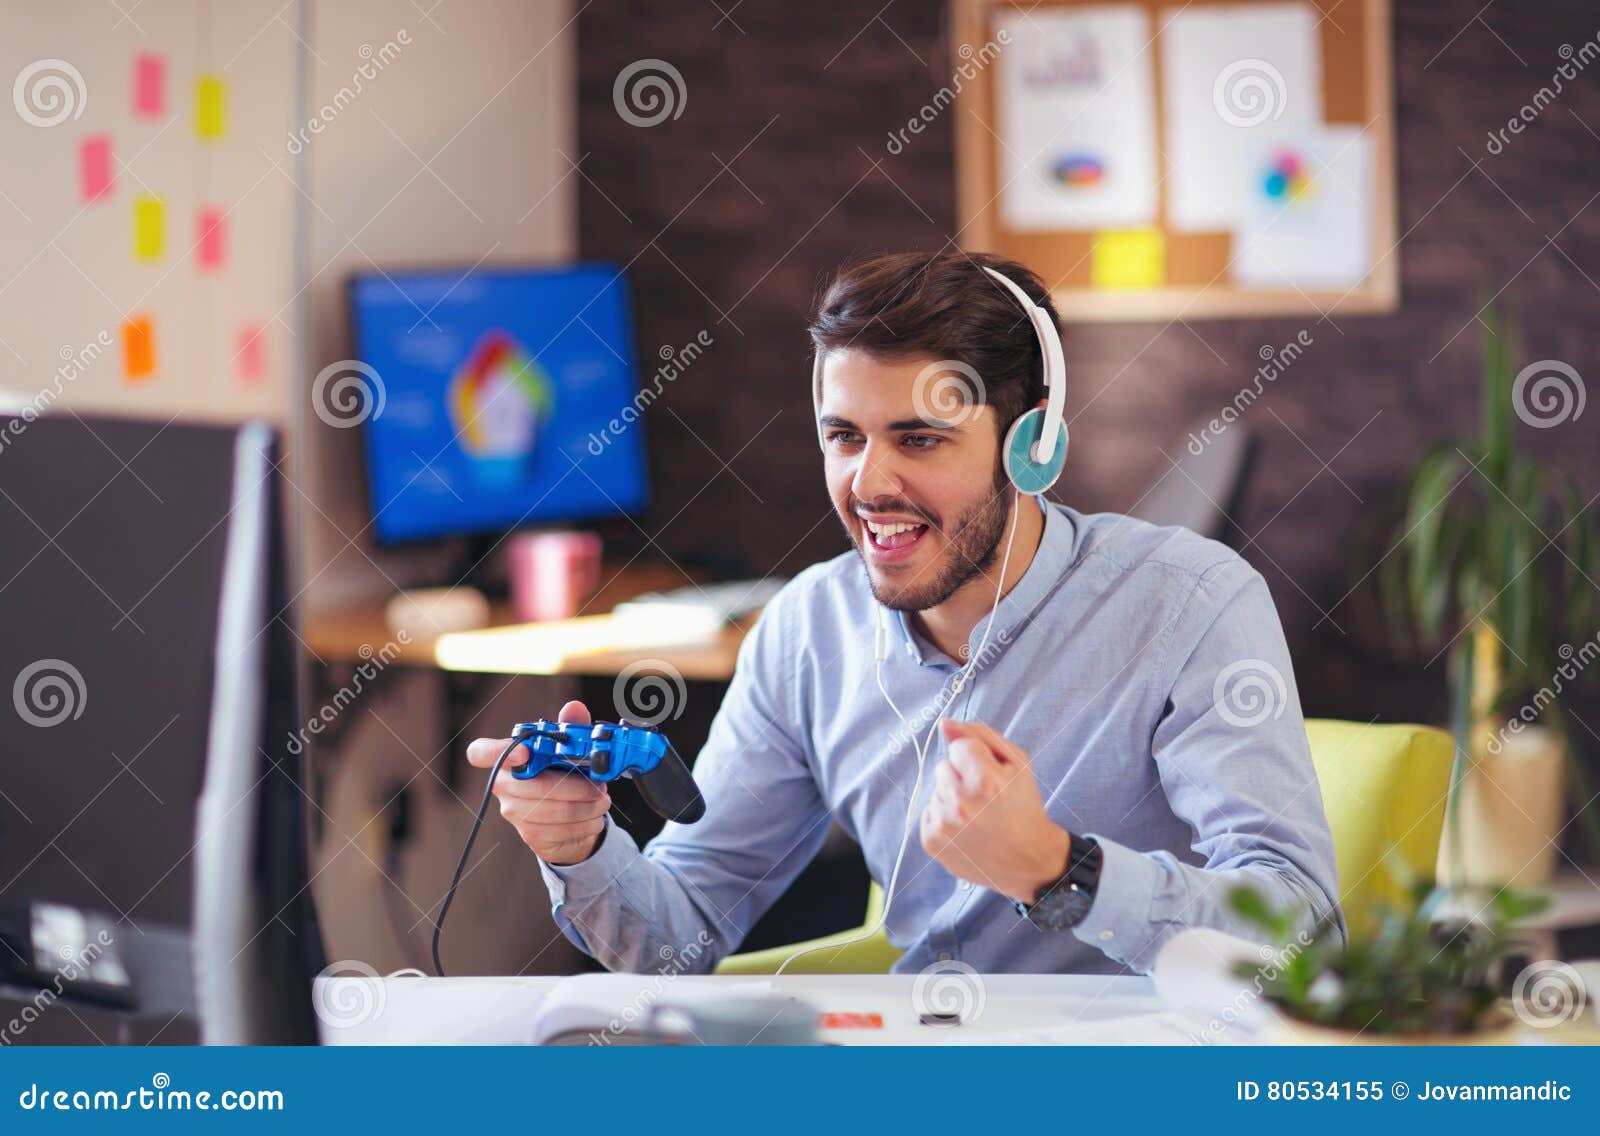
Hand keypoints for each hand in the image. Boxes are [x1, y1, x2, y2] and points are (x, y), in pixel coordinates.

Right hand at [466, 700, 610, 865]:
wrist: (567, 818)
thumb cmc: (563, 776)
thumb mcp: (569, 749)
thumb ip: (571, 728)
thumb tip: (574, 708)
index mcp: (508, 759)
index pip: (480, 752)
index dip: (496, 751)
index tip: (525, 751)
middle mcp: (504, 786)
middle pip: (533, 787)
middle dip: (575, 788)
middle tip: (599, 787)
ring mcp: (514, 812)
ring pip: (551, 811)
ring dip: (586, 807)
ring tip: (602, 801)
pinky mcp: (530, 835)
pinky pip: (558, 831)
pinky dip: (584, 825)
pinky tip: (594, 818)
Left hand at [919, 718, 1070, 902]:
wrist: (1028, 861)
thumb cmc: (1023, 807)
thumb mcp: (1017, 763)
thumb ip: (980, 735)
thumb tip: (944, 724)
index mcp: (984, 779)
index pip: (958, 747)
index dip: (977, 759)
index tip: (991, 778)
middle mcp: (959, 802)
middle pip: (943, 766)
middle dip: (962, 777)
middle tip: (985, 798)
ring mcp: (943, 823)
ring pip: (936, 789)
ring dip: (952, 798)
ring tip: (977, 816)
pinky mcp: (931, 841)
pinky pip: (928, 812)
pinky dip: (944, 817)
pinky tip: (965, 829)